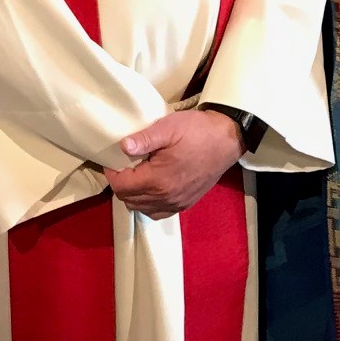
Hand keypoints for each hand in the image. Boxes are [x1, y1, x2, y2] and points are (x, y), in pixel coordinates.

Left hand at [104, 109, 242, 219]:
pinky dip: (148, 204)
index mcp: (158, 180)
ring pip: (142, 209)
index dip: (112, 174)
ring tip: (136, 175)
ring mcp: (176, 203)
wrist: (227, 140)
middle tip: (124, 166)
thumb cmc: (197, 131)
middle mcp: (166, 197)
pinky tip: (150, 188)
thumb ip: (144, 139)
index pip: (122, 187)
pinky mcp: (185, 204)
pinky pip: (158, 213)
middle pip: (129, 200)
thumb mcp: (169, 127)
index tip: (113, 161)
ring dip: (133, 195)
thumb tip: (122, 147)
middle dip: (121, 184)